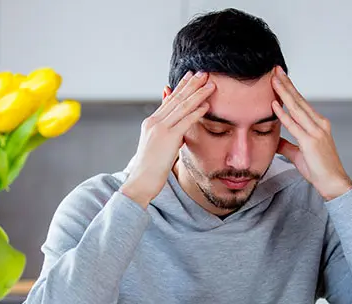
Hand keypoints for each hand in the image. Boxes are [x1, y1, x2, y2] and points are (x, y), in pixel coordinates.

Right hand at [121, 71, 214, 207]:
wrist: (141, 181)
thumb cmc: (150, 168)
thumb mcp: (156, 147)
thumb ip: (167, 134)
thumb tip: (178, 131)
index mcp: (150, 122)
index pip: (168, 100)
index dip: (181, 87)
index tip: (190, 76)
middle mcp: (154, 122)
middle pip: (176, 99)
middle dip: (191, 84)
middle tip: (203, 73)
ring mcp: (160, 129)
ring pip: (182, 107)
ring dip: (198, 94)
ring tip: (210, 84)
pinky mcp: (168, 138)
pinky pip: (185, 121)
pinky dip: (197, 112)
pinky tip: (206, 105)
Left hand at [271, 66, 351, 200]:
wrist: (333, 182)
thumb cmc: (318, 169)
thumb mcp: (299, 154)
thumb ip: (287, 145)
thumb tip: (274, 140)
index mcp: (318, 124)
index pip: (300, 102)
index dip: (289, 89)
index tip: (280, 77)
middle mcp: (319, 124)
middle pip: (298, 100)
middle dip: (286, 84)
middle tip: (275, 70)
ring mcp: (316, 131)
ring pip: (296, 108)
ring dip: (283, 93)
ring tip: (273, 80)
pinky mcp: (310, 142)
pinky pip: (294, 125)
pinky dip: (283, 114)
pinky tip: (274, 105)